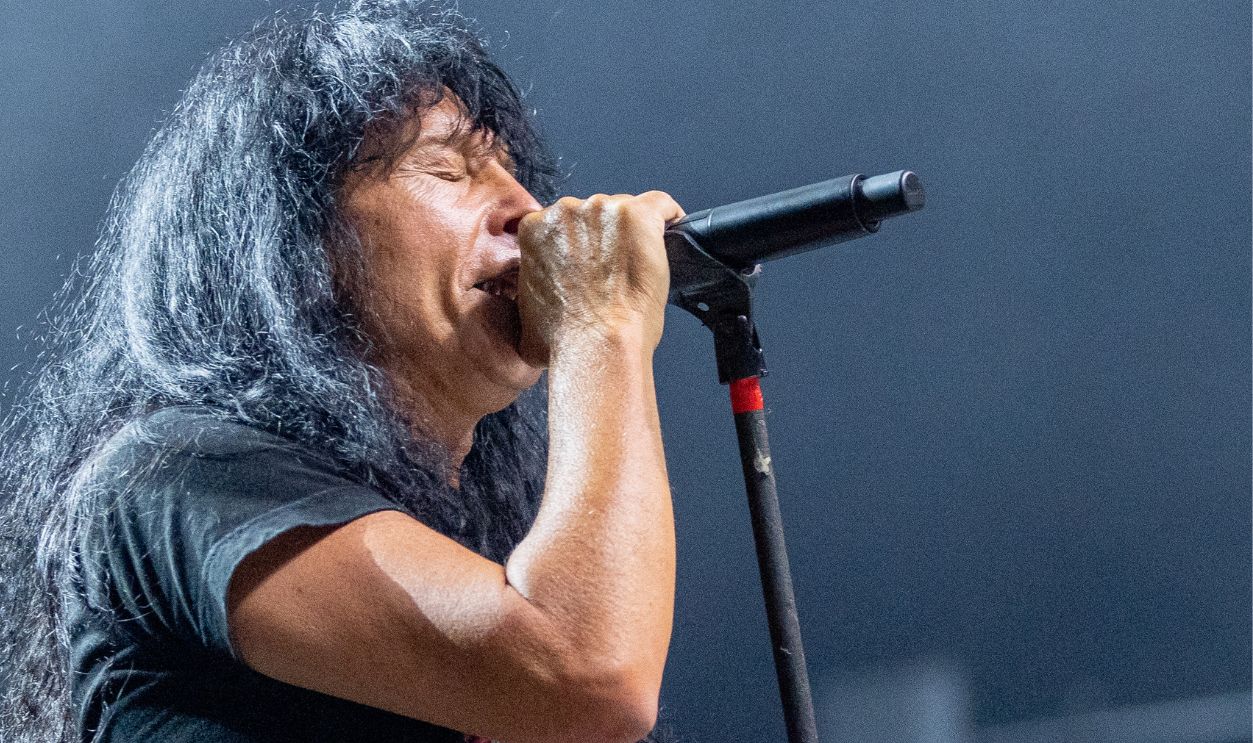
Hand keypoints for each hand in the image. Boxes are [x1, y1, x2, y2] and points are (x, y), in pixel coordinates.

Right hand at [516, 191, 684, 365]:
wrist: (597, 345)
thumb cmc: (566, 338)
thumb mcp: (526, 316)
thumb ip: (531, 295)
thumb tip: (536, 312)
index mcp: (534, 229)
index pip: (564, 223)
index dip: (581, 243)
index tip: (592, 261)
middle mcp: (565, 212)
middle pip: (594, 212)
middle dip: (606, 236)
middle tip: (617, 268)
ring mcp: (602, 210)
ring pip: (625, 209)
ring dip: (634, 232)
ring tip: (642, 263)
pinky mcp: (638, 215)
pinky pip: (660, 204)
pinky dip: (668, 217)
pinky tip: (672, 235)